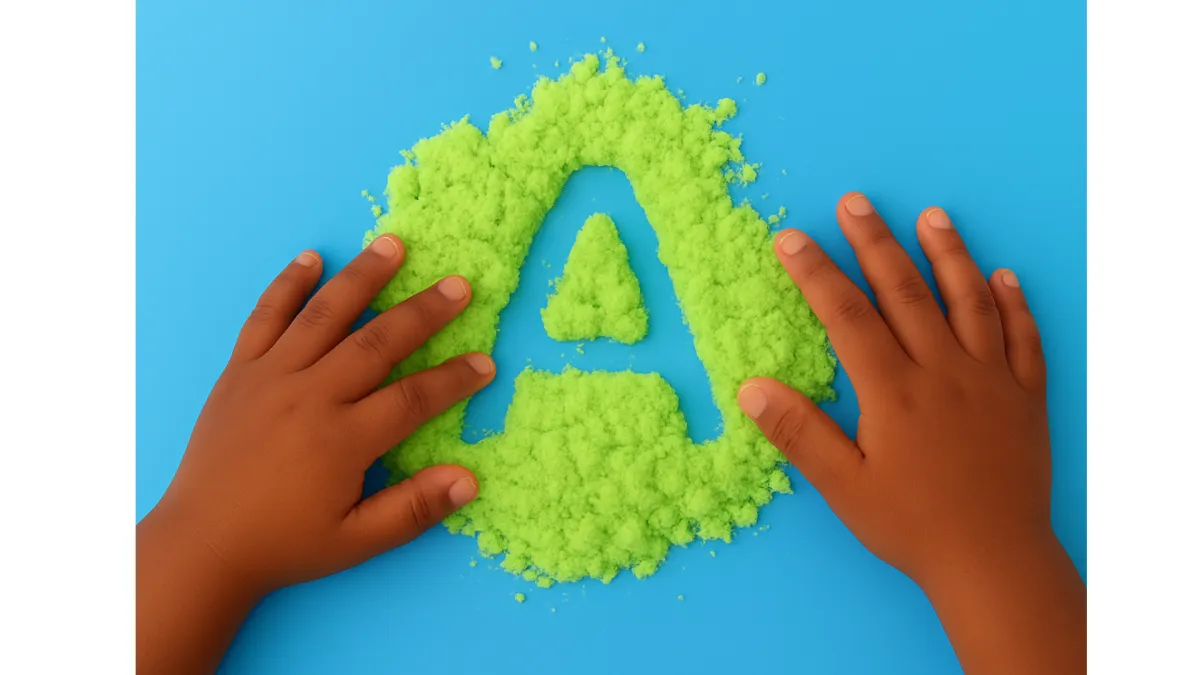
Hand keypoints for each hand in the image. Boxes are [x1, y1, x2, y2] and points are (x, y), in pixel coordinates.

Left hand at [137, 235, 493, 673]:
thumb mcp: (357, 541)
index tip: (486, 363)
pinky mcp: (239, 372)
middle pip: (376, 342)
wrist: (201, 544)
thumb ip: (413, 509)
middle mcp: (309, 397)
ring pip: (323, 315)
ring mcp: (270, 378)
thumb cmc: (284, 544)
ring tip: (392, 244)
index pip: (413, 399)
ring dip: (361, 277)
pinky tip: (310, 258)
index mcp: (342, 439)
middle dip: (423, 312)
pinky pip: (264, 317)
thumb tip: (469, 479)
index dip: (454, 380)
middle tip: (459, 284)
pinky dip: (286, 285)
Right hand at [739, 192, 1083, 673]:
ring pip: (968, 302)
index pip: (848, 316)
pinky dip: (1013, 304)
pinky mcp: (1025, 397)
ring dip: (948, 255)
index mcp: (893, 390)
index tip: (791, 238)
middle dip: (875, 243)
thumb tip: (751, 387)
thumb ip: (799, 433)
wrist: (995, 560)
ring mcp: (990, 379)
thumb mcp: (844, 487)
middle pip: (905, 293)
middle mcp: (943, 371)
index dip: (816, 273)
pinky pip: (1023, 339)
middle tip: (856, 202)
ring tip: (932, 216)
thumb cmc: (913, 526)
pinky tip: (1003, 278)